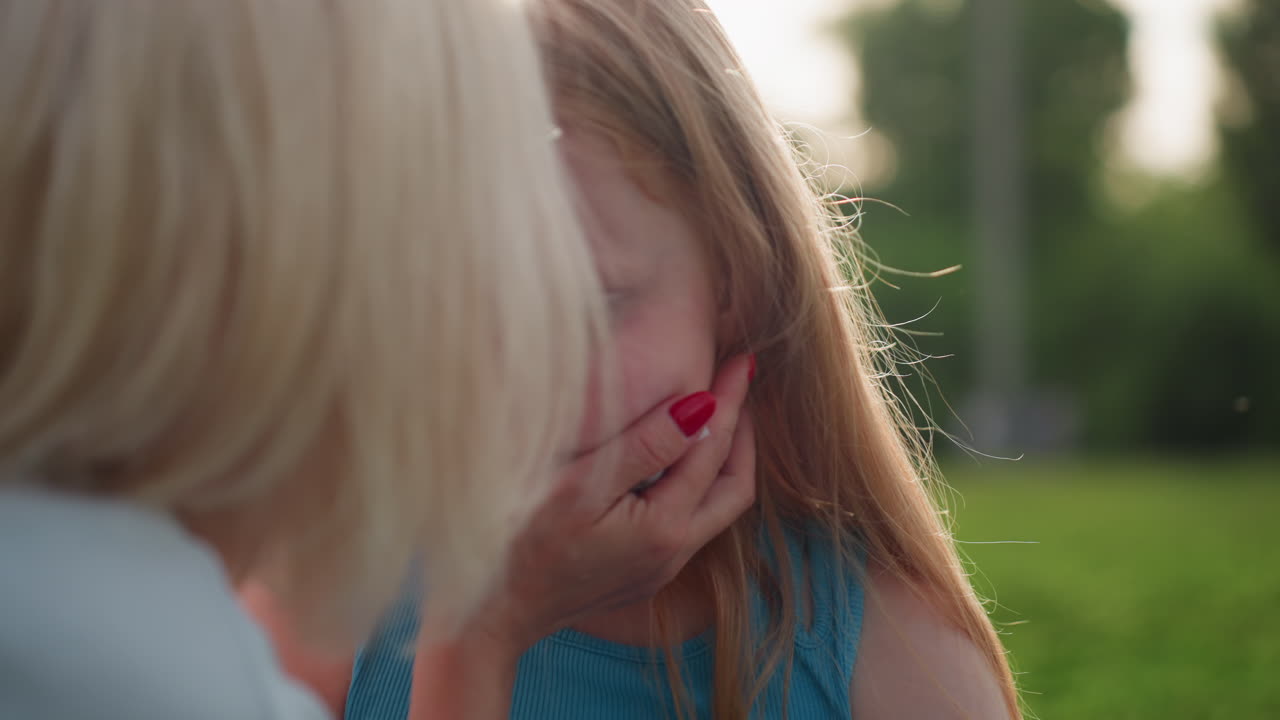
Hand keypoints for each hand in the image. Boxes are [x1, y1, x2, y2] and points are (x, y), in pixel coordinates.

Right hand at [468, 353, 756, 652]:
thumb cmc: (519, 542)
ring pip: (715, 508)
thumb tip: (700, 406)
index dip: (728, 400)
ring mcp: (659, 569)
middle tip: (740, 383)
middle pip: (735, 487)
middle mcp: (673, 554)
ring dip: (723, 459)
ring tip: (718, 412)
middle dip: (743, 432)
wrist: (489, 612)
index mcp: (663, 529)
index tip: (741, 360)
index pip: (712, 450)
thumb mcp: (579, 485)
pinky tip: (677, 458)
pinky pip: (690, 522)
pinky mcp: (643, 574)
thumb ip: (644, 445)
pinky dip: (697, 482)